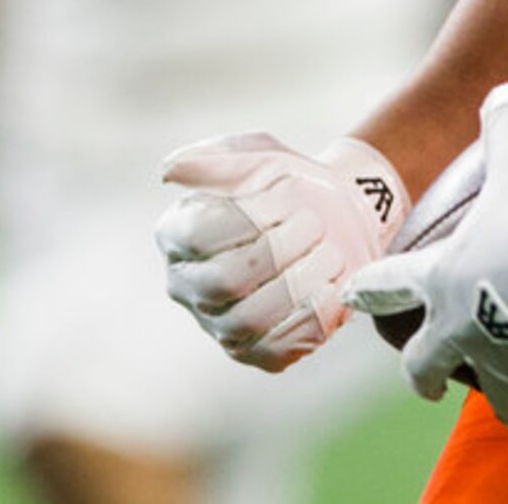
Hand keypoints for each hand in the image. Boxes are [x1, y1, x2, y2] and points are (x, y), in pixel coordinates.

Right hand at [156, 132, 407, 370]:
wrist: (339, 215)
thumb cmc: (290, 183)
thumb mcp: (257, 154)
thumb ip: (214, 159)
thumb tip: (168, 170)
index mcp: (176, 234)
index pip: (197, 235)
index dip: (248, 216)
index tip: (289, 191)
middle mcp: (188, 285)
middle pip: (223, 280)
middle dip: (278, 249)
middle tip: (315, 223)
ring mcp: (220, 324)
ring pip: (250, 319)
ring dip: (299, 282)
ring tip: (330, 251)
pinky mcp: (257, 353)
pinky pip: (277, 350)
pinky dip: (311, 317)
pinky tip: (333, 285)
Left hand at [342, 83, 507, 436]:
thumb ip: (504, 120)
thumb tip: (502, 93)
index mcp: (445, 277)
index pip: (391, 283)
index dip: (369, 289)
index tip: (349, 299)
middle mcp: (467, 328)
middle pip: (426, 365)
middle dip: (423, 377)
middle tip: (424, 385)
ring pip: (502, 401)